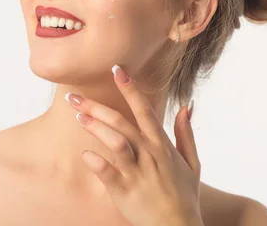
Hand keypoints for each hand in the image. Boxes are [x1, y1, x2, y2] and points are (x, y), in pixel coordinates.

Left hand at [65, 65, 202, 225]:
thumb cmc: (185, 196)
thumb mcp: (192, 163)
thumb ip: (186, 133)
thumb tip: (186, 106)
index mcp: (164, 146)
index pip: (145, 110)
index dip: (131, 89)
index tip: (117, 70)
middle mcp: (150, 155)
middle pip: (122, 123)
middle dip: (97, 107)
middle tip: (74, 96)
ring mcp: (138, 174)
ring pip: (115, 143)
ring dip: (95, 128)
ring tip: (77, 117)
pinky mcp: (125, 192)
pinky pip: (108, 173)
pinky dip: (95, 162)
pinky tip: (85, 155)